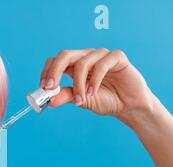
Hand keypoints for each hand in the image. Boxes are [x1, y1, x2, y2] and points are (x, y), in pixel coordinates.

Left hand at [40, 48, 156, 117]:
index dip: (47, 72)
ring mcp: (101, 55)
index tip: (44, 88)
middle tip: (51, 88)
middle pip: (65, 55)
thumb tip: (49, 100)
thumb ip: (66, 97)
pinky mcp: (116, 57)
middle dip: (54, 71)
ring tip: (81, 100)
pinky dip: (94, 81)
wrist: (129, 106)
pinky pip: (101, 65)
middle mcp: (86, 57)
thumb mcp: (81, 101)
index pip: (55, 61)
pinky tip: (93, 93)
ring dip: (78, 85)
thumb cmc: (105, 100)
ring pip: (82, 63)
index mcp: (74, 65)